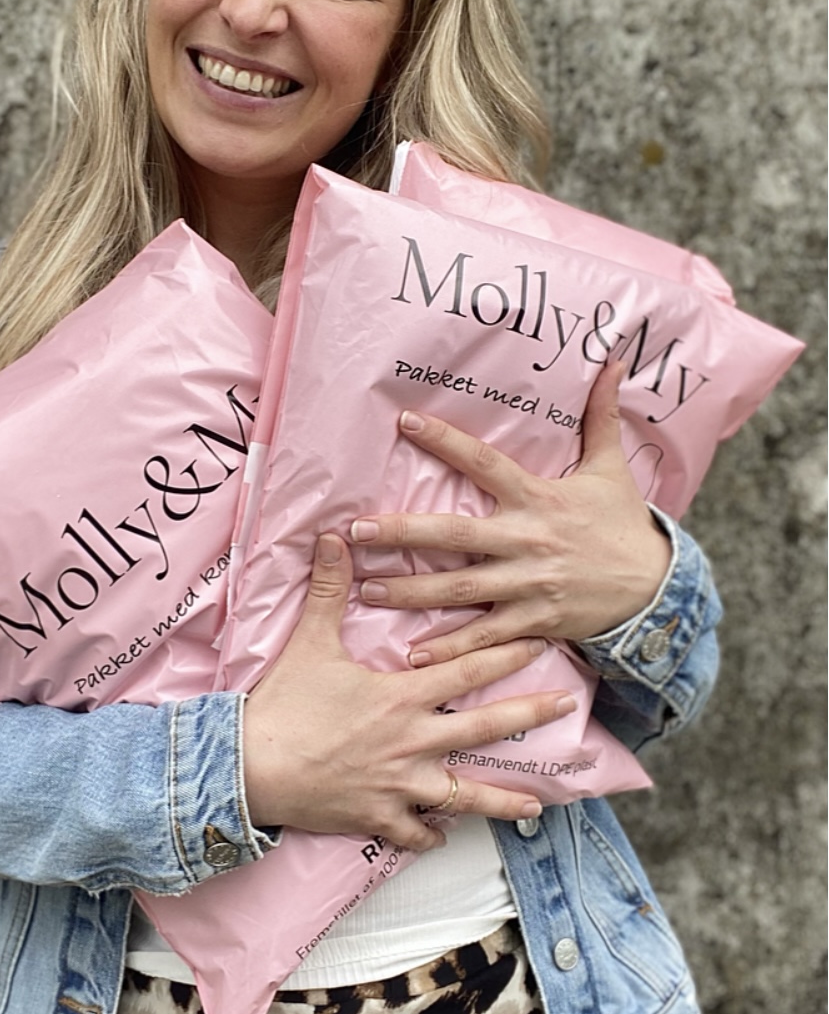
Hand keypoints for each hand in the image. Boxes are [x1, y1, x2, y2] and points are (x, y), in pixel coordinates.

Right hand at [242, 534, 577, 851]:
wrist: (251, 767)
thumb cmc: (283, 703)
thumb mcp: (310, 642)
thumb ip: (330, 589)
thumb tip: (336, 536)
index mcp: (402, 697)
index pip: (466, 671)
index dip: (506, 654)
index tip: (541, 642)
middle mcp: (412, 742)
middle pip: (483, 730)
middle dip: (529, 716)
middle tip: (566, 708)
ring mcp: (399, 786)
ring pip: (463, 797)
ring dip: (501, 802)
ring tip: (535, 807)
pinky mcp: (377, 818)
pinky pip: (416, 832)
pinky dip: (432, 834)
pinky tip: (445, 836)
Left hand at [350, 362, 670, 664]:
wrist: (656, 589)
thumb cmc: (623, 524)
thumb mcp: (612, 468)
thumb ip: (601, 415)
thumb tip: (613, 360)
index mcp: (538, 498)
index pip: (485, 463)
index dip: (446, 441)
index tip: (405, 422)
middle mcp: (527, 542)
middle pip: (456, 535)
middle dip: (404, 532)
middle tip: (357, 530)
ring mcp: (527, 585)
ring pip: (459, 590)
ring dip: (410, 591)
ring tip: (364, 589)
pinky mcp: (532, 622)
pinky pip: (485, 637)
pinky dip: (450, 648)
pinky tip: (411, 653)